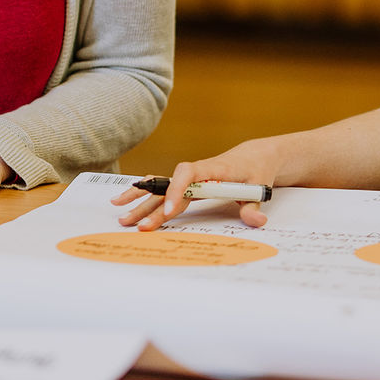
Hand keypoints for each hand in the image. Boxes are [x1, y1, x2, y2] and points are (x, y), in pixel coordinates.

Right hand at [110, 140, 280, 229]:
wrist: (256, 156)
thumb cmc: (257, 169)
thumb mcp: (261, 186)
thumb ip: (254, 206)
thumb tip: (254, 222)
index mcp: (214, 169)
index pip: (189, 174)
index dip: (177, 190)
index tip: (170, 211)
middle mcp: (198, 172)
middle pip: (168, 185)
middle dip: (150, 204)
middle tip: (133, 223)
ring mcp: (192, 178)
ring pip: (162, 187)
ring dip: (141, 198)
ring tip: (118, 209)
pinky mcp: (191, 184)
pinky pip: (166, 188)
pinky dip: (149, 193)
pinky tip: (130, 200)